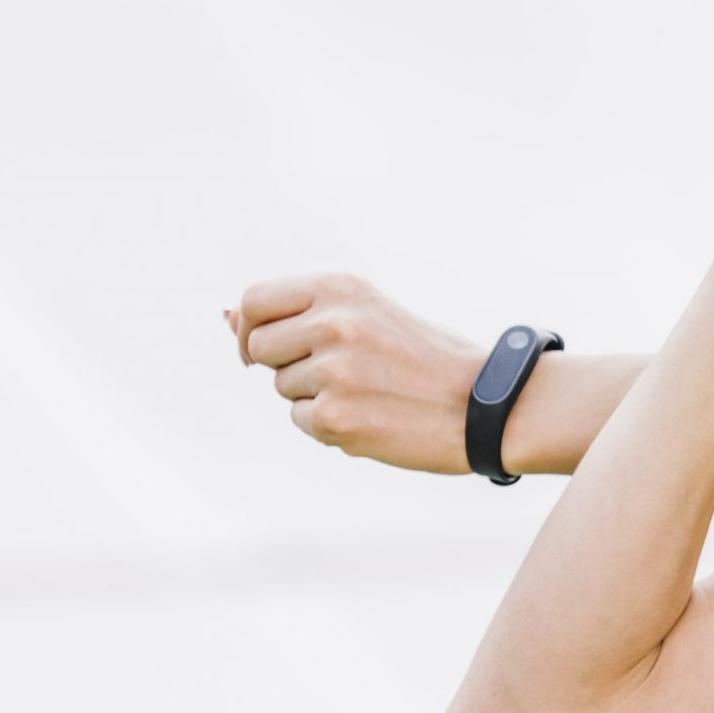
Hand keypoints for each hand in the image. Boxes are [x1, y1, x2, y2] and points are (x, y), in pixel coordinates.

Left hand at [224, 273, 482, 474]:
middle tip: (342, 373)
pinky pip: (302, 421)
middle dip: (286, 364)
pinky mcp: (333, 416)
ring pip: (283, 388)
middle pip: (261, 347)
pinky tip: (373, 417)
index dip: (252, 327)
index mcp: (341, 287)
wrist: (487, 405)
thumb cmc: (428, 360)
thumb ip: (300, 313)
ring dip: (314, 396)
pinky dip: (329, 425)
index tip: (266, 348)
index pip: (255, 300)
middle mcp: (332, 323)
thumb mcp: (369, 315)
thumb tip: (226, 316)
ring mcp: (331, 371)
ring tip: (370, 393)